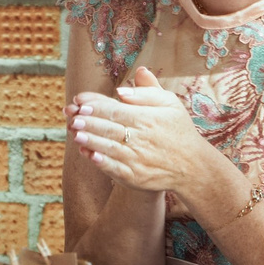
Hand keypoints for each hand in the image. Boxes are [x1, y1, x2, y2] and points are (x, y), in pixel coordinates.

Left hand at [69, 68, 233, 203]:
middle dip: (88, 121)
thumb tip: (122, 88)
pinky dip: (101, 162)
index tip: (79, 100)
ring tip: (74, 133)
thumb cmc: (178, 130)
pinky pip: (115, 168)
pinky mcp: (135, 176)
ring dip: (90, 140)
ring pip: (109, 147)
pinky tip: (88, 155)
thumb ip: (147, 92)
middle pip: (109, 127)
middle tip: (71, 116)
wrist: (192, 166)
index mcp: (147, 118)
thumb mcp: (170, 104)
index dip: (95, 105)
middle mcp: (141, 138)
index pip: (115, 109)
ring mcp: (137, 159)